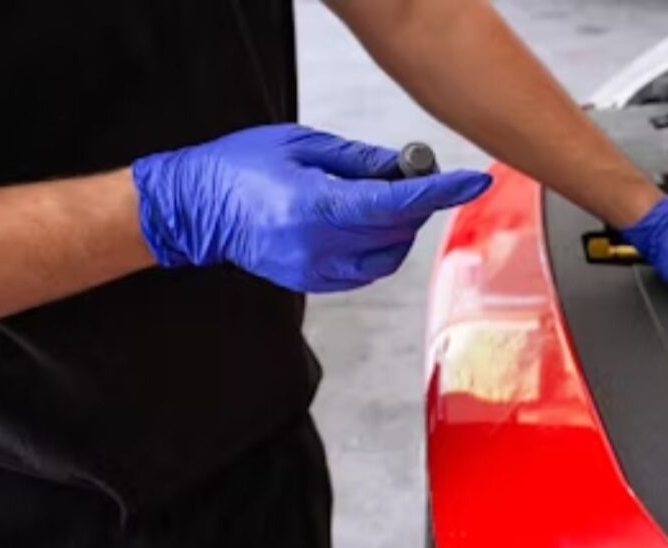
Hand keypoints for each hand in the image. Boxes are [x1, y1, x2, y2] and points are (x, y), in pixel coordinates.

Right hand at [132, 124, 490, 291]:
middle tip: (408, 174)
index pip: (395, 204)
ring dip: (400, 227)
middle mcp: (318, 246)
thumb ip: (359, 161)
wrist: (195, 209)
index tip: (473, 180)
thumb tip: (405, 170)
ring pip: (389, 255)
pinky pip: (367, 270)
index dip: (440, 192)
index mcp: (315, 206)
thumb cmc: (242, 166)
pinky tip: (362, 223)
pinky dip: (379, 247)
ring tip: (378, 198)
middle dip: (416, 202)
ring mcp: (314, 270)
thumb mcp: (303, 144)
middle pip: (398, 230)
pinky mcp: (312, 282)